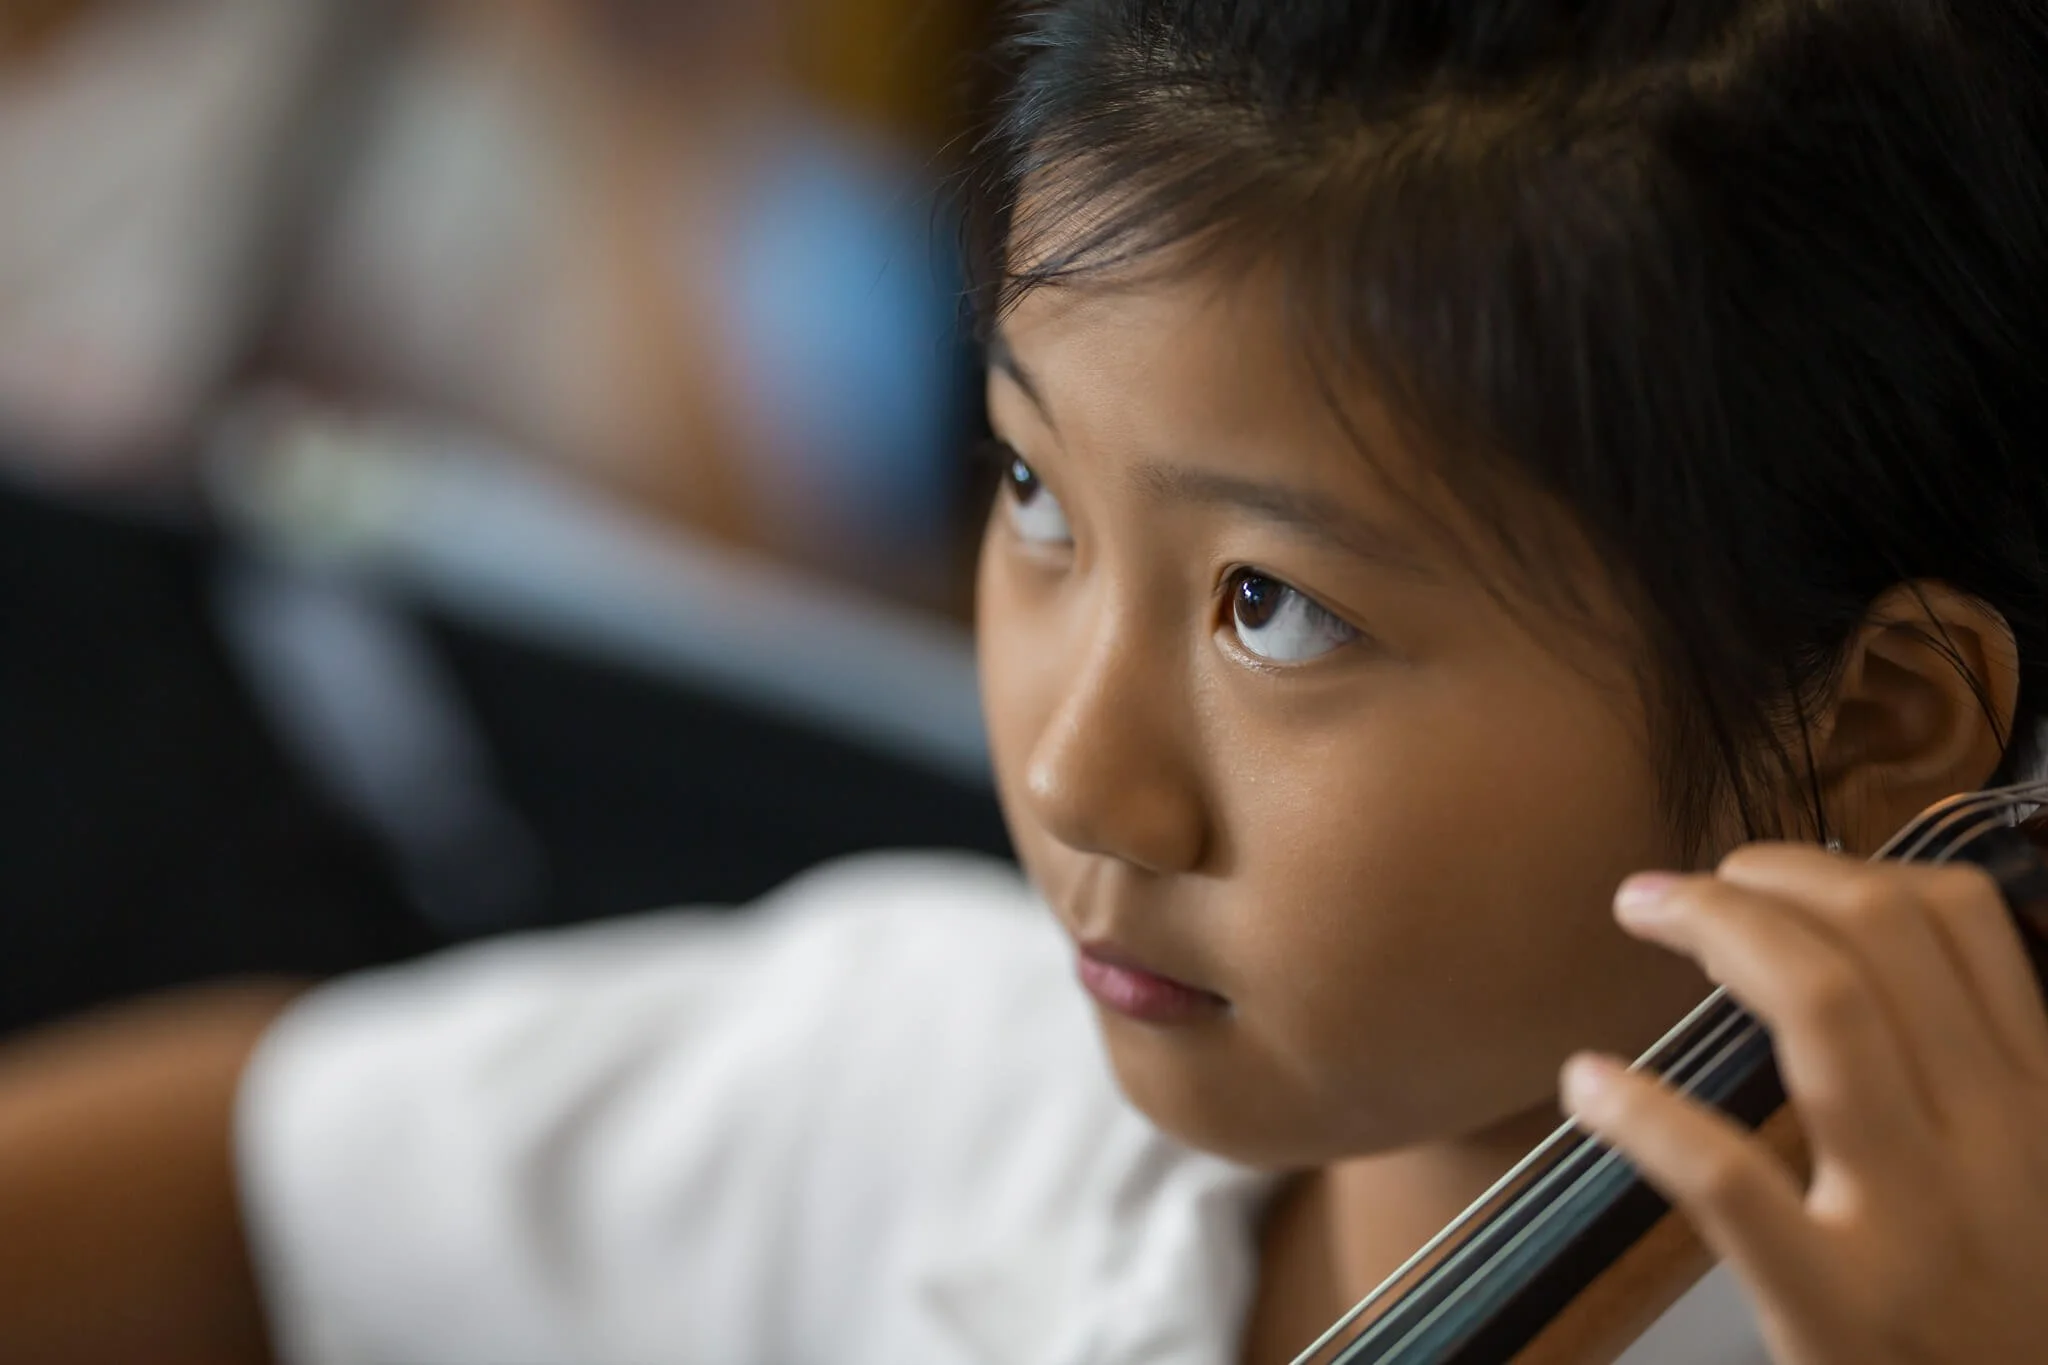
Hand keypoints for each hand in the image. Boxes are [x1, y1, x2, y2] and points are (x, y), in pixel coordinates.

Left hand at [1560, 845, 2047, 1364]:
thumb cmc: (1999, 1309)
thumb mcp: (2021, 1176)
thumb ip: (1960, 1074)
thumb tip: (1833, 947)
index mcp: (2037, 1101)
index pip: (1960, 921)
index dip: (1841, 867)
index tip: (1765, 879)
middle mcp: (1998, 1141)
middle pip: (1879, 936)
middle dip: (1762, 878)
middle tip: (1678, 889)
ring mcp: (1922, 1223)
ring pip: (1826, 1010)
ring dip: (1716, 928)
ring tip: (1641, 914)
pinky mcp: (1839, 1307)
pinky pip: (1728, 1178)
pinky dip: (1641, 1110)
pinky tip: (1587, 1081)